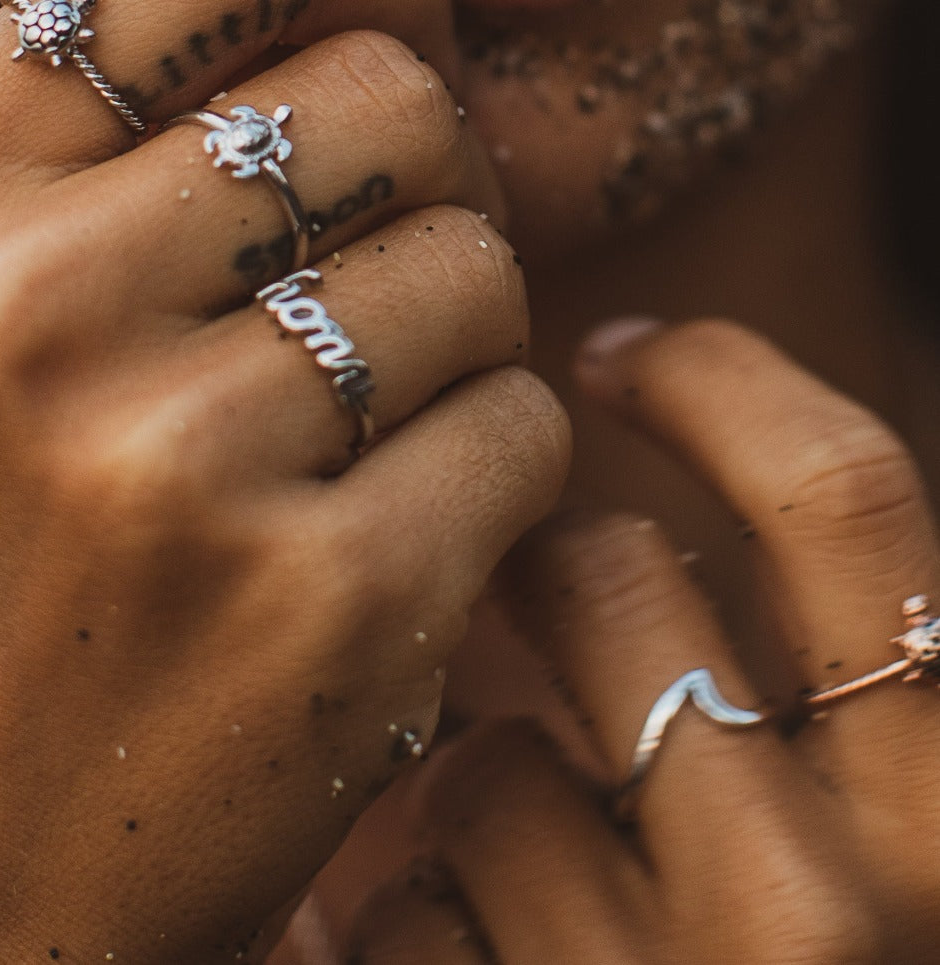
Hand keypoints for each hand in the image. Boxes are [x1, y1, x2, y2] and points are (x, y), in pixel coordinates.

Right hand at [0, 0, 571, 964]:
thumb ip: (135, 118)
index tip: (398, 28)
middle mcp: (23, 298)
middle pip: (390, 94)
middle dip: (426, 177)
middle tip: (368, 275)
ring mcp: (169, 456)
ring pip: (482, 262)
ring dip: (458, 336)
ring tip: (346, 430)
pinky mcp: (321, 600)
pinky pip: (527, 423)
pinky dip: (493, 468)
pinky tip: (383, 540)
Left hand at [345, 321, 939, 963]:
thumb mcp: (843, 828)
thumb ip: (795, 686)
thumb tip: (650, 490)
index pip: (848, 496)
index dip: (721, 384)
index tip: (611, 353)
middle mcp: (849, 905)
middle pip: (615, 577)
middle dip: (542, 570)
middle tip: (516, 594)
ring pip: (487, 747)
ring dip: (471, 779)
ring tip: (511, 877)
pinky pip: (411, 897)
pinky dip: (419, 915)